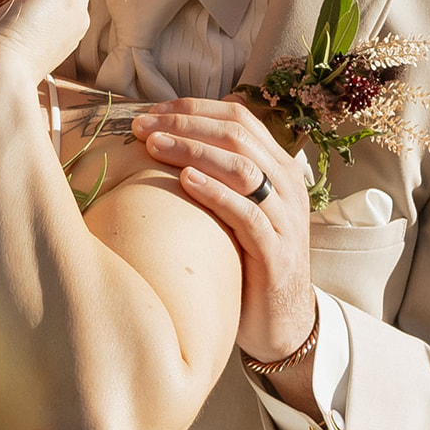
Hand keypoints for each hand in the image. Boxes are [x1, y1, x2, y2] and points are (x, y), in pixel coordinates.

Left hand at [132, 95, 315, 361]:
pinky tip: (185, 180)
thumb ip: (216, 176)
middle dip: (186, 124)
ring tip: (154, 146)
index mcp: (277, 167)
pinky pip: (248, 214)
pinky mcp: (277, 252)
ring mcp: (285, 218)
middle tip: (142, 126)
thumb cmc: (248, 259)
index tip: (150, 111)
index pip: (238, 118)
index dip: (193, 109)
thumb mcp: (237, 209)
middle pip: (237, 135)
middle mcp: (286, 185)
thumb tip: (163, 144)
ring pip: (243, 168)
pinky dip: (215, 192)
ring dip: (194, 151)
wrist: (282, 321)